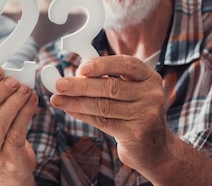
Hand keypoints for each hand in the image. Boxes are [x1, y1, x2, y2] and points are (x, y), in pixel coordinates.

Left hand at [50, 55, 168, 172]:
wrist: (154, 147)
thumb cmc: (132, 112)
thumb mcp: (127, 91)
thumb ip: (105, 80)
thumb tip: (70, 76)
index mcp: (149, 77)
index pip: (126, 64)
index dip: (102, 64)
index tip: (80, 68)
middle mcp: (151, 94)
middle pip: (111, 87)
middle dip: (81, 85)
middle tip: (59, 84)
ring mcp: (146, 115)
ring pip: (104, 106)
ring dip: (76, 102)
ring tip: (57, 99)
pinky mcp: (136, 133)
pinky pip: (103, 122)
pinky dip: (82, 115)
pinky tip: (69, 109)